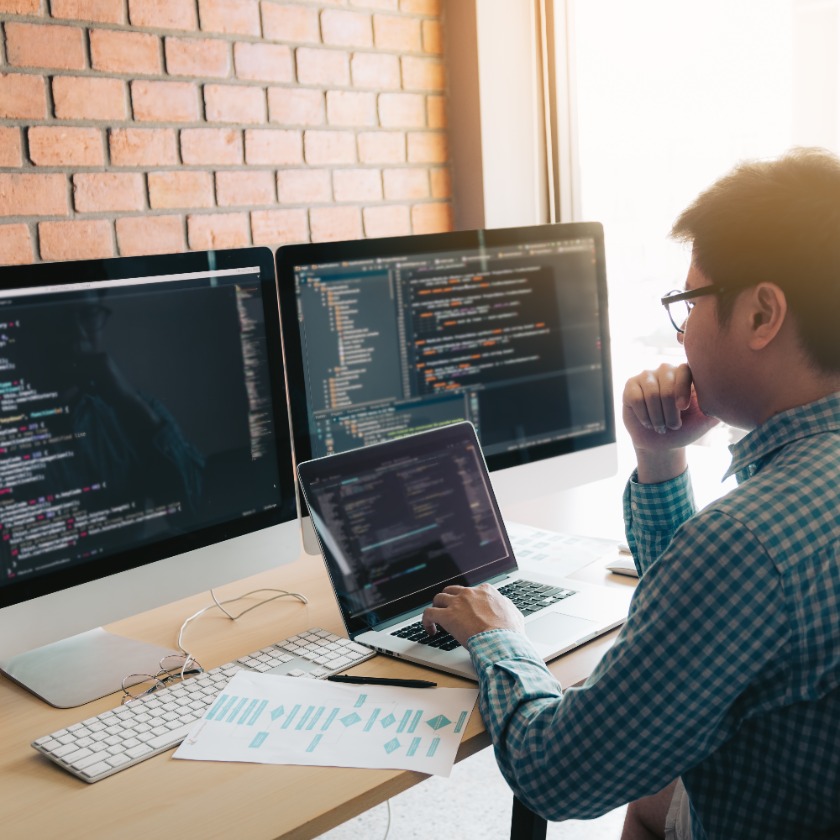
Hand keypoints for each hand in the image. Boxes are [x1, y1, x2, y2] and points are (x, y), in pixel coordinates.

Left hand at [422, 583, 524, 646]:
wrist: (501, 640)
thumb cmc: (509, 632)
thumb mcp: (514, 614)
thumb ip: (506, 608)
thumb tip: (506, 609)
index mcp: (485, 591)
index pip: (470, 591)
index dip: (466, 601)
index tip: (465, 610)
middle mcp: (469, 593)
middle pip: (451, 591)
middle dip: (448, 600)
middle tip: (447, 611)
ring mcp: (457, 603)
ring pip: (438, 598)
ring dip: (436, 608)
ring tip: (436, 619)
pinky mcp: (447, 616)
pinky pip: (429, 613)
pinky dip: (426, 621)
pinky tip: (429, 629)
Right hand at [622, 364, 717, 482]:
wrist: (661, 443)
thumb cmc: (684, 429)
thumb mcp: (704, 421)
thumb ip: (717, 408)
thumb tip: (732, 398)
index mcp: (687, 374)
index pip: (685, 370)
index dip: (683, 389)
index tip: (684, 408)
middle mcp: (667, 370)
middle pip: (667, 387)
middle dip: (670, 413)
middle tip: (673, 426)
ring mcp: (647, 376)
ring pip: (651, 394)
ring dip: (657, 418)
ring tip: (661, 427)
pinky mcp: (631, 385)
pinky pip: (636, 398)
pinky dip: (644, 416)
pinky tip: (647, 422)